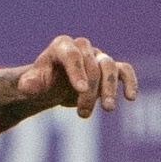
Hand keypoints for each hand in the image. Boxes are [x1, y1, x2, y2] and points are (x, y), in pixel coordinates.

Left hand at [0, 36, 136, 121]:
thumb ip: (30, 83)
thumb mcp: (30, 84)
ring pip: (109, 66)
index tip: (80, 90)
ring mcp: (97, 57)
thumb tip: (30, 85)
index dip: (77, 71)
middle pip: (92, 64)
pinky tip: (131, 98)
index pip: (72, 55)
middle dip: (90, 90)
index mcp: (62, 46)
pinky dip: (129, 81)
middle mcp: (82, 48)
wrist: (50, 86)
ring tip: (107, 109)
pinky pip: (124, 70)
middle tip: (83, 114)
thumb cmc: (39, 83)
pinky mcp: (109, 69)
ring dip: (110, 89)